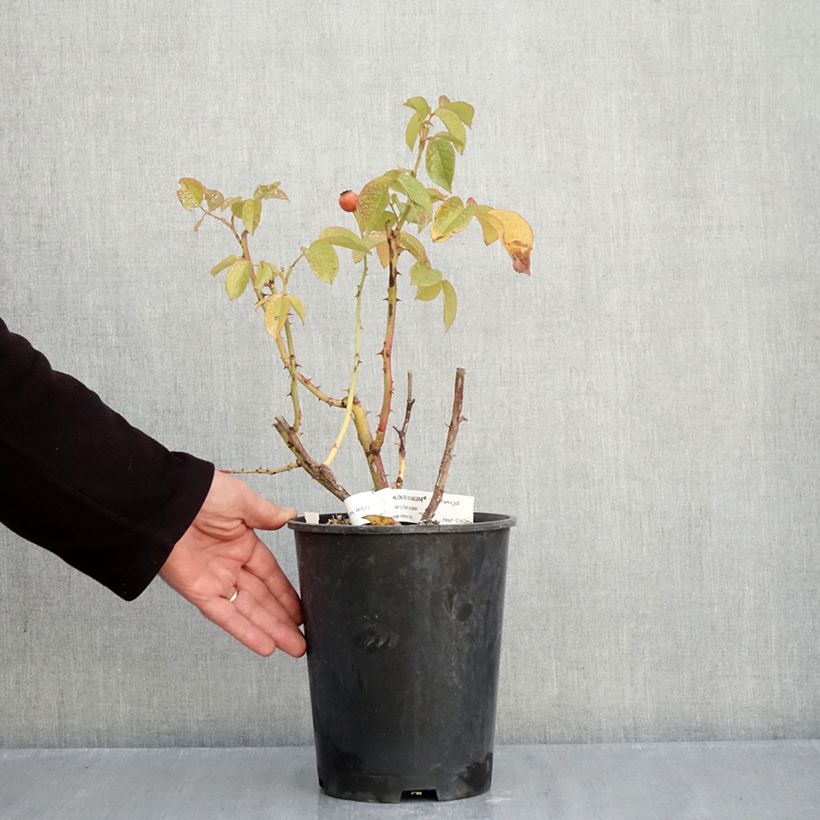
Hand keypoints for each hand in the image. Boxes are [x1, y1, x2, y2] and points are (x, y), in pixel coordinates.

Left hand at [159, 469, 305, 657]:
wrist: (167, 501)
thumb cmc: (201, 493)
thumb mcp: (242, 500)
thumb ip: (266, 515)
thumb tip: (289, 515)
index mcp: (242, 543)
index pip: (270, 575)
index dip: (286, 594)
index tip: (302, 611)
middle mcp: (229, 565)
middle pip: (262, 599)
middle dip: (283, 620)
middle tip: (303, 639)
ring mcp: (214, 580)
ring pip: (248, 611)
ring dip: (271, 630)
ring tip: (294, 647)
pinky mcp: (198, 591)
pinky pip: (225, 616)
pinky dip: (245, 631)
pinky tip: (265, 645)